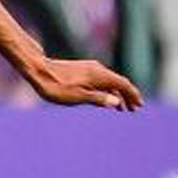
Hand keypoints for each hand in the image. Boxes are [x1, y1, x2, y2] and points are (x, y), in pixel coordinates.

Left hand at [23, 57, 143, 110]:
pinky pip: (100, 81)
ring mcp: (89, 69)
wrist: (38, 70)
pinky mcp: (81, 71)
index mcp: (99, 75)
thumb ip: (98, 99)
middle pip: (118, 82)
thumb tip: (116, 102)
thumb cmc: (56, 86)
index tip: (138, 106)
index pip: (123, 84)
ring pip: (109, 82)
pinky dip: (106, 90)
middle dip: (127, 96)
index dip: (132, 95)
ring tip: (121, 108)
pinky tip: (104, 100)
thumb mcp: (78, 96)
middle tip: (133, 109)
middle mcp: (97, 69)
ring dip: (117, 94)